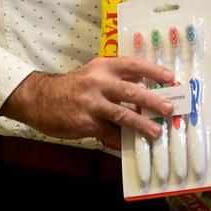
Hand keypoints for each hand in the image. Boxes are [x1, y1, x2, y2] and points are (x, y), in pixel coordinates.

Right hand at [0, 57, 174, 149]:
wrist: (39, 99)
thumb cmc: (73, 87)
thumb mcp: (94, 74)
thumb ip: (117, 79)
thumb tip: (147, 88)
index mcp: (103, 66)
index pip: (133, 65)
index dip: (153, 71)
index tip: (171, 78)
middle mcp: (98, 82)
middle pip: (131, 90)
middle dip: (153, 100)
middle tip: (169, 108)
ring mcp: (91, 103)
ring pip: (122, 114)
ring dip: (141, 124)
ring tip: (156, 132)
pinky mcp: (85, 123)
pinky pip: (108, 134)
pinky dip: (121, 140)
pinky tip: (130, 145)